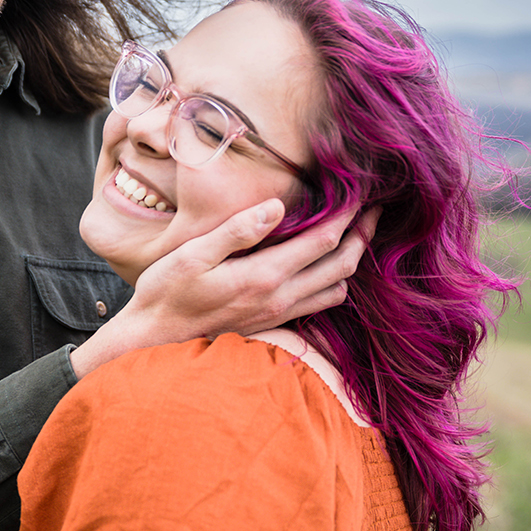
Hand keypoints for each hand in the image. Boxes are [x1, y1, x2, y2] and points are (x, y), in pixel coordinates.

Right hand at [71, 202, 377, 377]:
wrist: (154, 339)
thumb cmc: (166, 292)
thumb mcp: (193, 254)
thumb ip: (237, 231)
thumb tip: (277, 206)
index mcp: (264, 276)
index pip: (324, 240)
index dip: (349, 214)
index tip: (362, 191)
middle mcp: (280, 298)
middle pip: (341, 265)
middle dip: (363, 235)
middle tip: (376, 209)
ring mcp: (279, 314)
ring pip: (336, 289)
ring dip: (352, 261)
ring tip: (356, 235)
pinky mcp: (273, 322)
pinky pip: (320, 303)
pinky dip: (334, 281)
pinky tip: (326, 265)